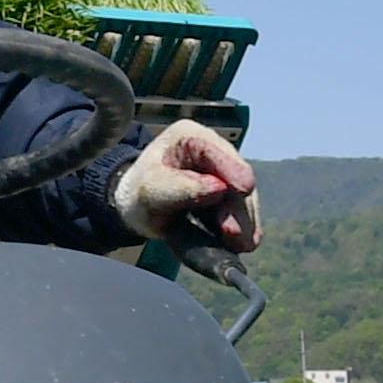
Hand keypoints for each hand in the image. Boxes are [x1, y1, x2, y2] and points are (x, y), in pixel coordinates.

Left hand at [113, 120, 258, 250]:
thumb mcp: (151, 190)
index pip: (214, 150)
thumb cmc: (140, 193)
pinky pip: (243, 211)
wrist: (137, 210)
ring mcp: (225, 172)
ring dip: (243, 223)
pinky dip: (244, 229)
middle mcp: (213, 150)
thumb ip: (182, 188)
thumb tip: (220, 188)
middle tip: (235, 235)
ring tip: (240, 245)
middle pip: (235, 177)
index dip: (232, 169)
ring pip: (243, 197)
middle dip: (237, 208)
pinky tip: (243, 244)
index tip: (245, 188)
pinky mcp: (232, 195)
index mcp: (189, 136)